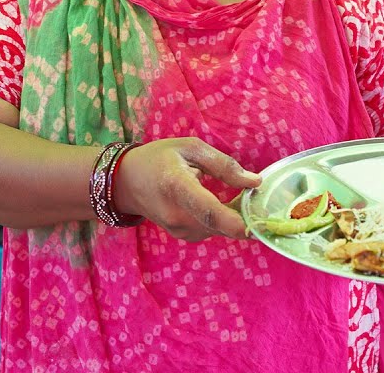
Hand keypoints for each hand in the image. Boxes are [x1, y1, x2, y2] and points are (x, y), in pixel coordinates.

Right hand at [114, 138, 260, 241]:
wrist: (126, 182)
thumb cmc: (159, 158)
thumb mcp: (190, 148)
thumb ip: (223, 165)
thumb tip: (255, 182)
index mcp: (177, 186)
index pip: (206, 210)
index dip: (232, 221)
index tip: (255, 225)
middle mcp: (175, 214)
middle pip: (218, 224)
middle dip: (242, 216)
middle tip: (256, 202)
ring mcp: (176, 229)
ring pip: (217, 230)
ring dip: (231, 218)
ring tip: (234, 199)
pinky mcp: (181, 235)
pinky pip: (210, 231)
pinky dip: (220, 222)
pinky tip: (219, 206)